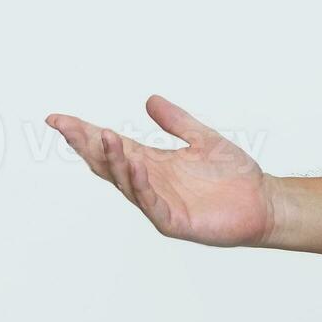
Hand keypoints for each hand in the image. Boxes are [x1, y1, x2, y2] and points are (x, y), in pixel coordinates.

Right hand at [47, 96, 278, 247]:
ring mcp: (159, 203)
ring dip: (113, 160)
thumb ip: (177, 121)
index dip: (84, 133)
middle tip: (65, 126)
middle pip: (108, 163)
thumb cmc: (234, 175)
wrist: (264, 202)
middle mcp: (149, 183)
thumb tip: (149, 99)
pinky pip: (151, 203)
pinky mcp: (174, 221)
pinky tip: (135, 165)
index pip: (111, 146)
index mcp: (152, 163)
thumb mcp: (202, 138)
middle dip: (86, 145)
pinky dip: (141, 184)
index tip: (57, 119)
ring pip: (126, 182)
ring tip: (103, 136)